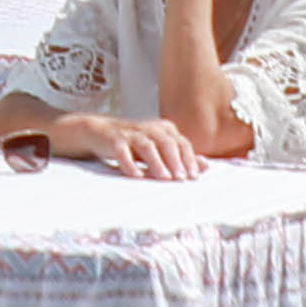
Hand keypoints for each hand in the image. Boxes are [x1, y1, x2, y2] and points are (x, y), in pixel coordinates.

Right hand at [63, 115, 201, 182]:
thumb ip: (181, 156)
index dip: (189, 159)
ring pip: (147, 146)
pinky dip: (130, 164)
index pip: (181, 143)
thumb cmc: (134, 143)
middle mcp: (149, 128)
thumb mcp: (159, 148)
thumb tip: (206, 166)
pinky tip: (136, 176)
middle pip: (166, 143)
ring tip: (164, 178)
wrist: (99, 132)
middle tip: (181, 178)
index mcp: (163, 129)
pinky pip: (122, 151)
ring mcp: (130, 133)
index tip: (194, 176)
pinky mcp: (113, 140)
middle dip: (175, 161)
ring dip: (157, 162)